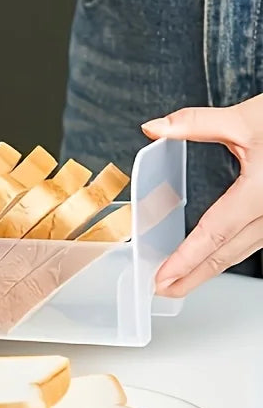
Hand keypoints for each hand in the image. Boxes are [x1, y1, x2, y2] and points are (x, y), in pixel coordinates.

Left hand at [142, 94, 262, 296]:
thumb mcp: (246, 118)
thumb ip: (196, 124)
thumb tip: (155, 128)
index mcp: (261, 190)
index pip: (215, 233)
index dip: (186, 259)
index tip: (163, 277)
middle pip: (229, 252)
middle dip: (193, 275)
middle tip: (163, 289)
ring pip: (245, 250)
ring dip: (212, 267)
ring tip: (182, 279)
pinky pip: (258, 240)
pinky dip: (233, 251)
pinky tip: (215, 256)